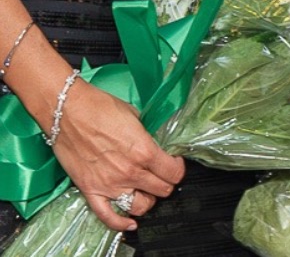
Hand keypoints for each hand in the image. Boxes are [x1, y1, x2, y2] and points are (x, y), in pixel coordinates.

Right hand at [50, 79, 184, 231]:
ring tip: (147, 192)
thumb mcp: (135, 116)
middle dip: (167, 183)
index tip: (175, 164)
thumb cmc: (100, 108)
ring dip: (148, 201)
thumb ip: (145, 136)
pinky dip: (120, 223)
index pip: (173, 172)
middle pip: (161, 190)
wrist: (68, 112)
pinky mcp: (91, 191)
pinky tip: (130, 223)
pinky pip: (108, 216)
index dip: (178, 169)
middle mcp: (129, 171)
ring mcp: (110, 185)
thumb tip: (153, 144)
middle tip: (164, 176)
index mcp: (144, 150)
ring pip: (140, 207)